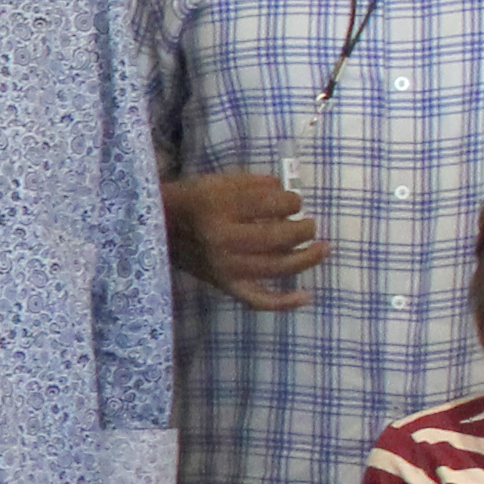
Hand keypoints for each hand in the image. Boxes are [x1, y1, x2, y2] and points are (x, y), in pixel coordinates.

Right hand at [163, 170, 323, 309]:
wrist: (159, 228)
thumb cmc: (194, 201)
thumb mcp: (219, 181)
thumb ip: (255, 184)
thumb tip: (289, 194)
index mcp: (219, 208)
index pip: (271, 205)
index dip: (292, 201)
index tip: (295, 199)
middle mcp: (223, 240)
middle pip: (279, 238)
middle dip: (304, 229)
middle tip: (310, 223)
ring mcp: (225, 267)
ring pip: (277, 268)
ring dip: (307, 259)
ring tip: (323, 248)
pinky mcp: (225, 284)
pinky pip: (258, 299)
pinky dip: (284, 302)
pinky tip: (306, 295)